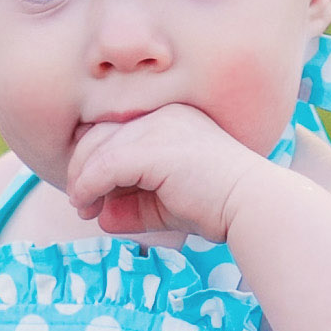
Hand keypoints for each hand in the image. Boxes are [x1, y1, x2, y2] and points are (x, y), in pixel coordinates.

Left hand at [60, 104, 265, 246]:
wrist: (251, 205)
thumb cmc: (216, 206)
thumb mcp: (166, 203)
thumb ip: (133, 205)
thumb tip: (100, 216)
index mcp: (169, 119)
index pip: (115, 130)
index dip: (93, 159)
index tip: (88, 193)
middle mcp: (161, 114)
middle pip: (99, 133)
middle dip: (81, 168)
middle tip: (80, 203)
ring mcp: (157, 127)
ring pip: (97, 148)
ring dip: (81, 180)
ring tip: (83, 208)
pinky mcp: (152, 148)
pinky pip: (104, 166)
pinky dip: (88, 186)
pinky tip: (88, 207)